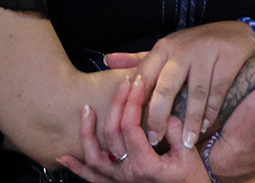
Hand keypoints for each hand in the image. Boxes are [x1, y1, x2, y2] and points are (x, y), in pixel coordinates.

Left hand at [59, 76, 208, 182]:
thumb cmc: (192, 177)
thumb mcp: (189, 154)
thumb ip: (174, 130)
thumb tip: (161, 109)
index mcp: (146, 164)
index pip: (131, 127)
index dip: (133, 101)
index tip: (139, 82)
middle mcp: (128, 173)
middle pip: (112, 134)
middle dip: (116, 104)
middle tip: (124, 84)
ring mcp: (120, 180)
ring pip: (94, 157)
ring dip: (87, 133)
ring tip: (85, 110)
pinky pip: (92, 177)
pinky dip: (76, 167)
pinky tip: (63, 156)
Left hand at [104, 21, 254, 148]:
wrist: (235, 33)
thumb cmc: (194, 46)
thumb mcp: (165, 50)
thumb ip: (137, 60)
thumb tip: (106, 60)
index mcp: (162, 49)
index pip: (145, 77)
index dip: (137, 104)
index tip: (133, 128)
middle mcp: (181, 49)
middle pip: (166, 87)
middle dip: (159, 116)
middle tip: (155, 139)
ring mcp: (205, 54)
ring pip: (195, 93)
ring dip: (190, 121)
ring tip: (186, 142)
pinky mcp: (226, 60)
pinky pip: (217, 91)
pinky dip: (211, 112)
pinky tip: (207, 126)